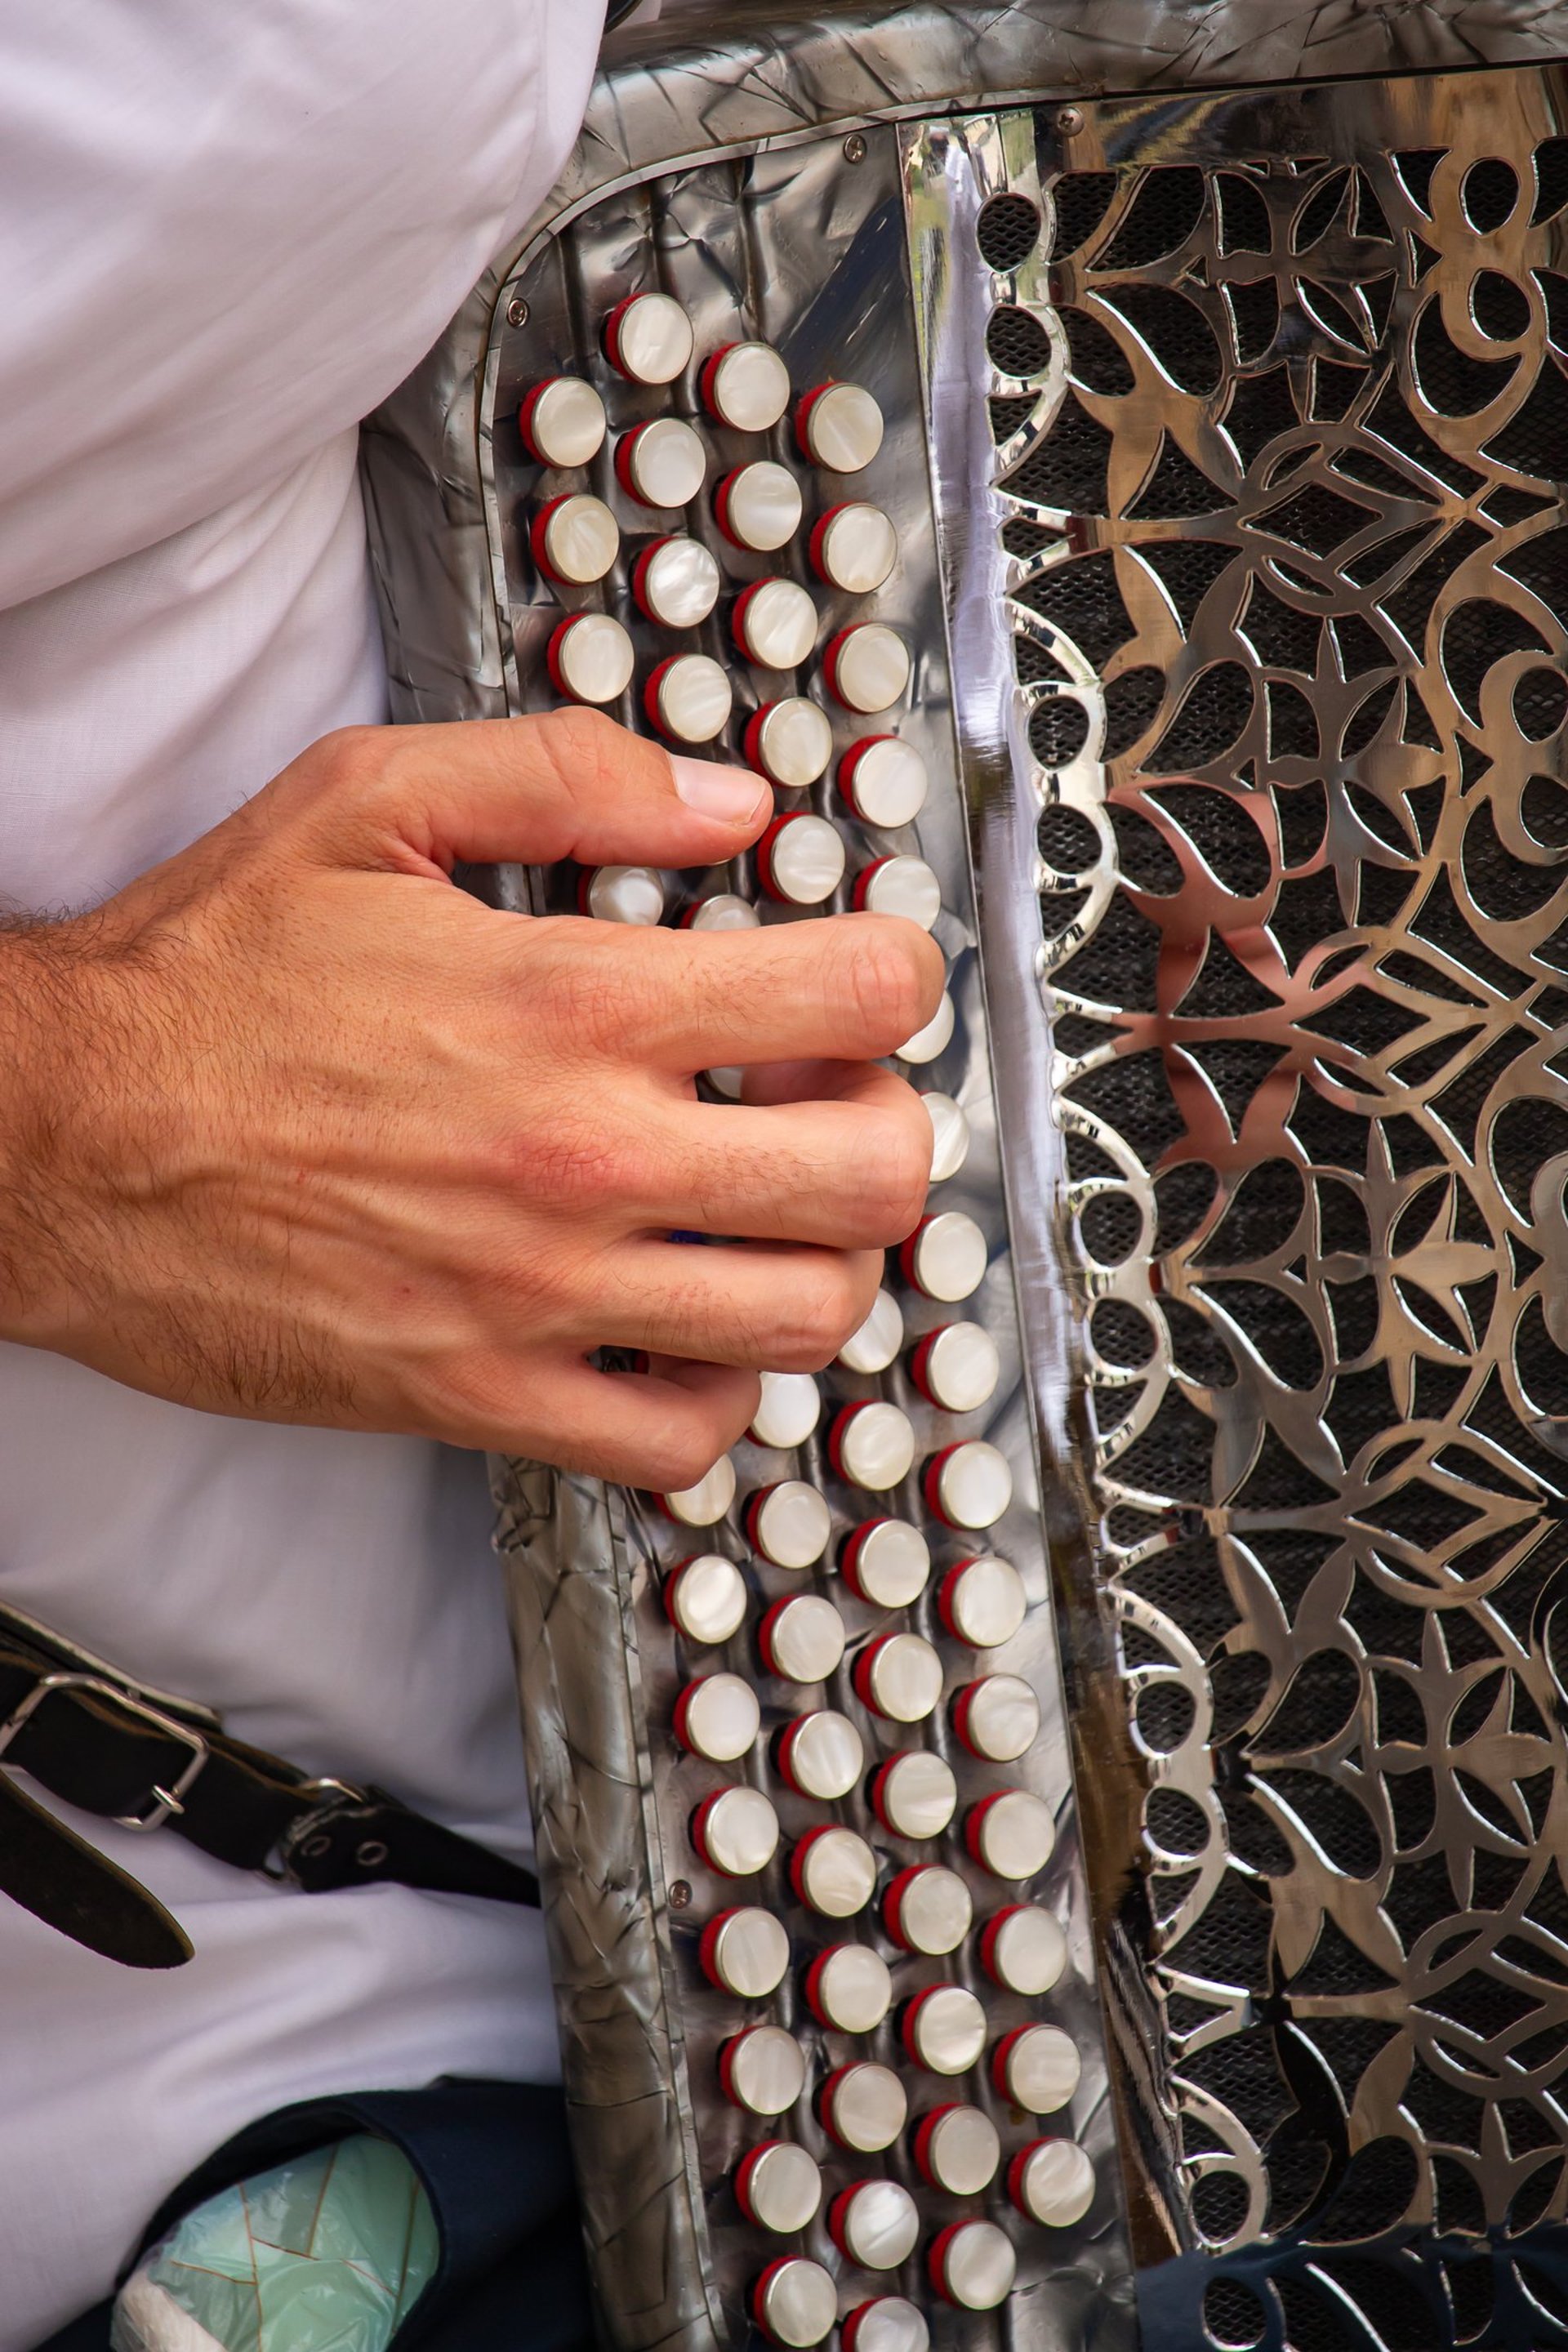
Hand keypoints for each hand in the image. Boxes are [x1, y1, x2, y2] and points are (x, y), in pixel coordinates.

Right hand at [0, 710, 942, 1484]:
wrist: (52, 1140)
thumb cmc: (198, 982)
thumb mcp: (366, 803)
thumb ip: (564, 779)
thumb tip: (726, 803)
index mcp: (575, 1004)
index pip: (857, 997)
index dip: (890, 977)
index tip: (852, 982)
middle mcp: (584, 1158)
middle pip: (872, 1179)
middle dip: (884, 1130)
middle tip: (826, 1106)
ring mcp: (542, 1297)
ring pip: (805, 1318)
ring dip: (818, 1261)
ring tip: (760, 1215)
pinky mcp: (482, 1400)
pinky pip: (680, 1443)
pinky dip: (715, 1394)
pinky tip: (676, 1327)